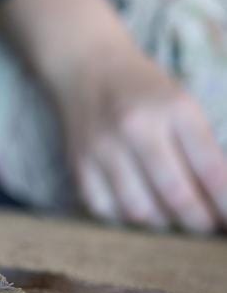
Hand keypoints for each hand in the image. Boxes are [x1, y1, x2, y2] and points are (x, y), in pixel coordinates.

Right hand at [58, 50, 226, 233]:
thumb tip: (220, 203)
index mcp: (174, 108)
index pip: (212, 172)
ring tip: (175, 217)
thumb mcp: (183, 105)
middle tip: (207, 226)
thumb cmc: (145, 91)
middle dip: (200, 223)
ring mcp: (103, 147)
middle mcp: (136, 127)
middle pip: (178, 197)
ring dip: (165, 223)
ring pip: (142, 212)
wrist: (87, 66)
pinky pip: (108, 212)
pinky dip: (127, 219)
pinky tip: (140, 207)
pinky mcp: (79, 163)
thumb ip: (203, 151)